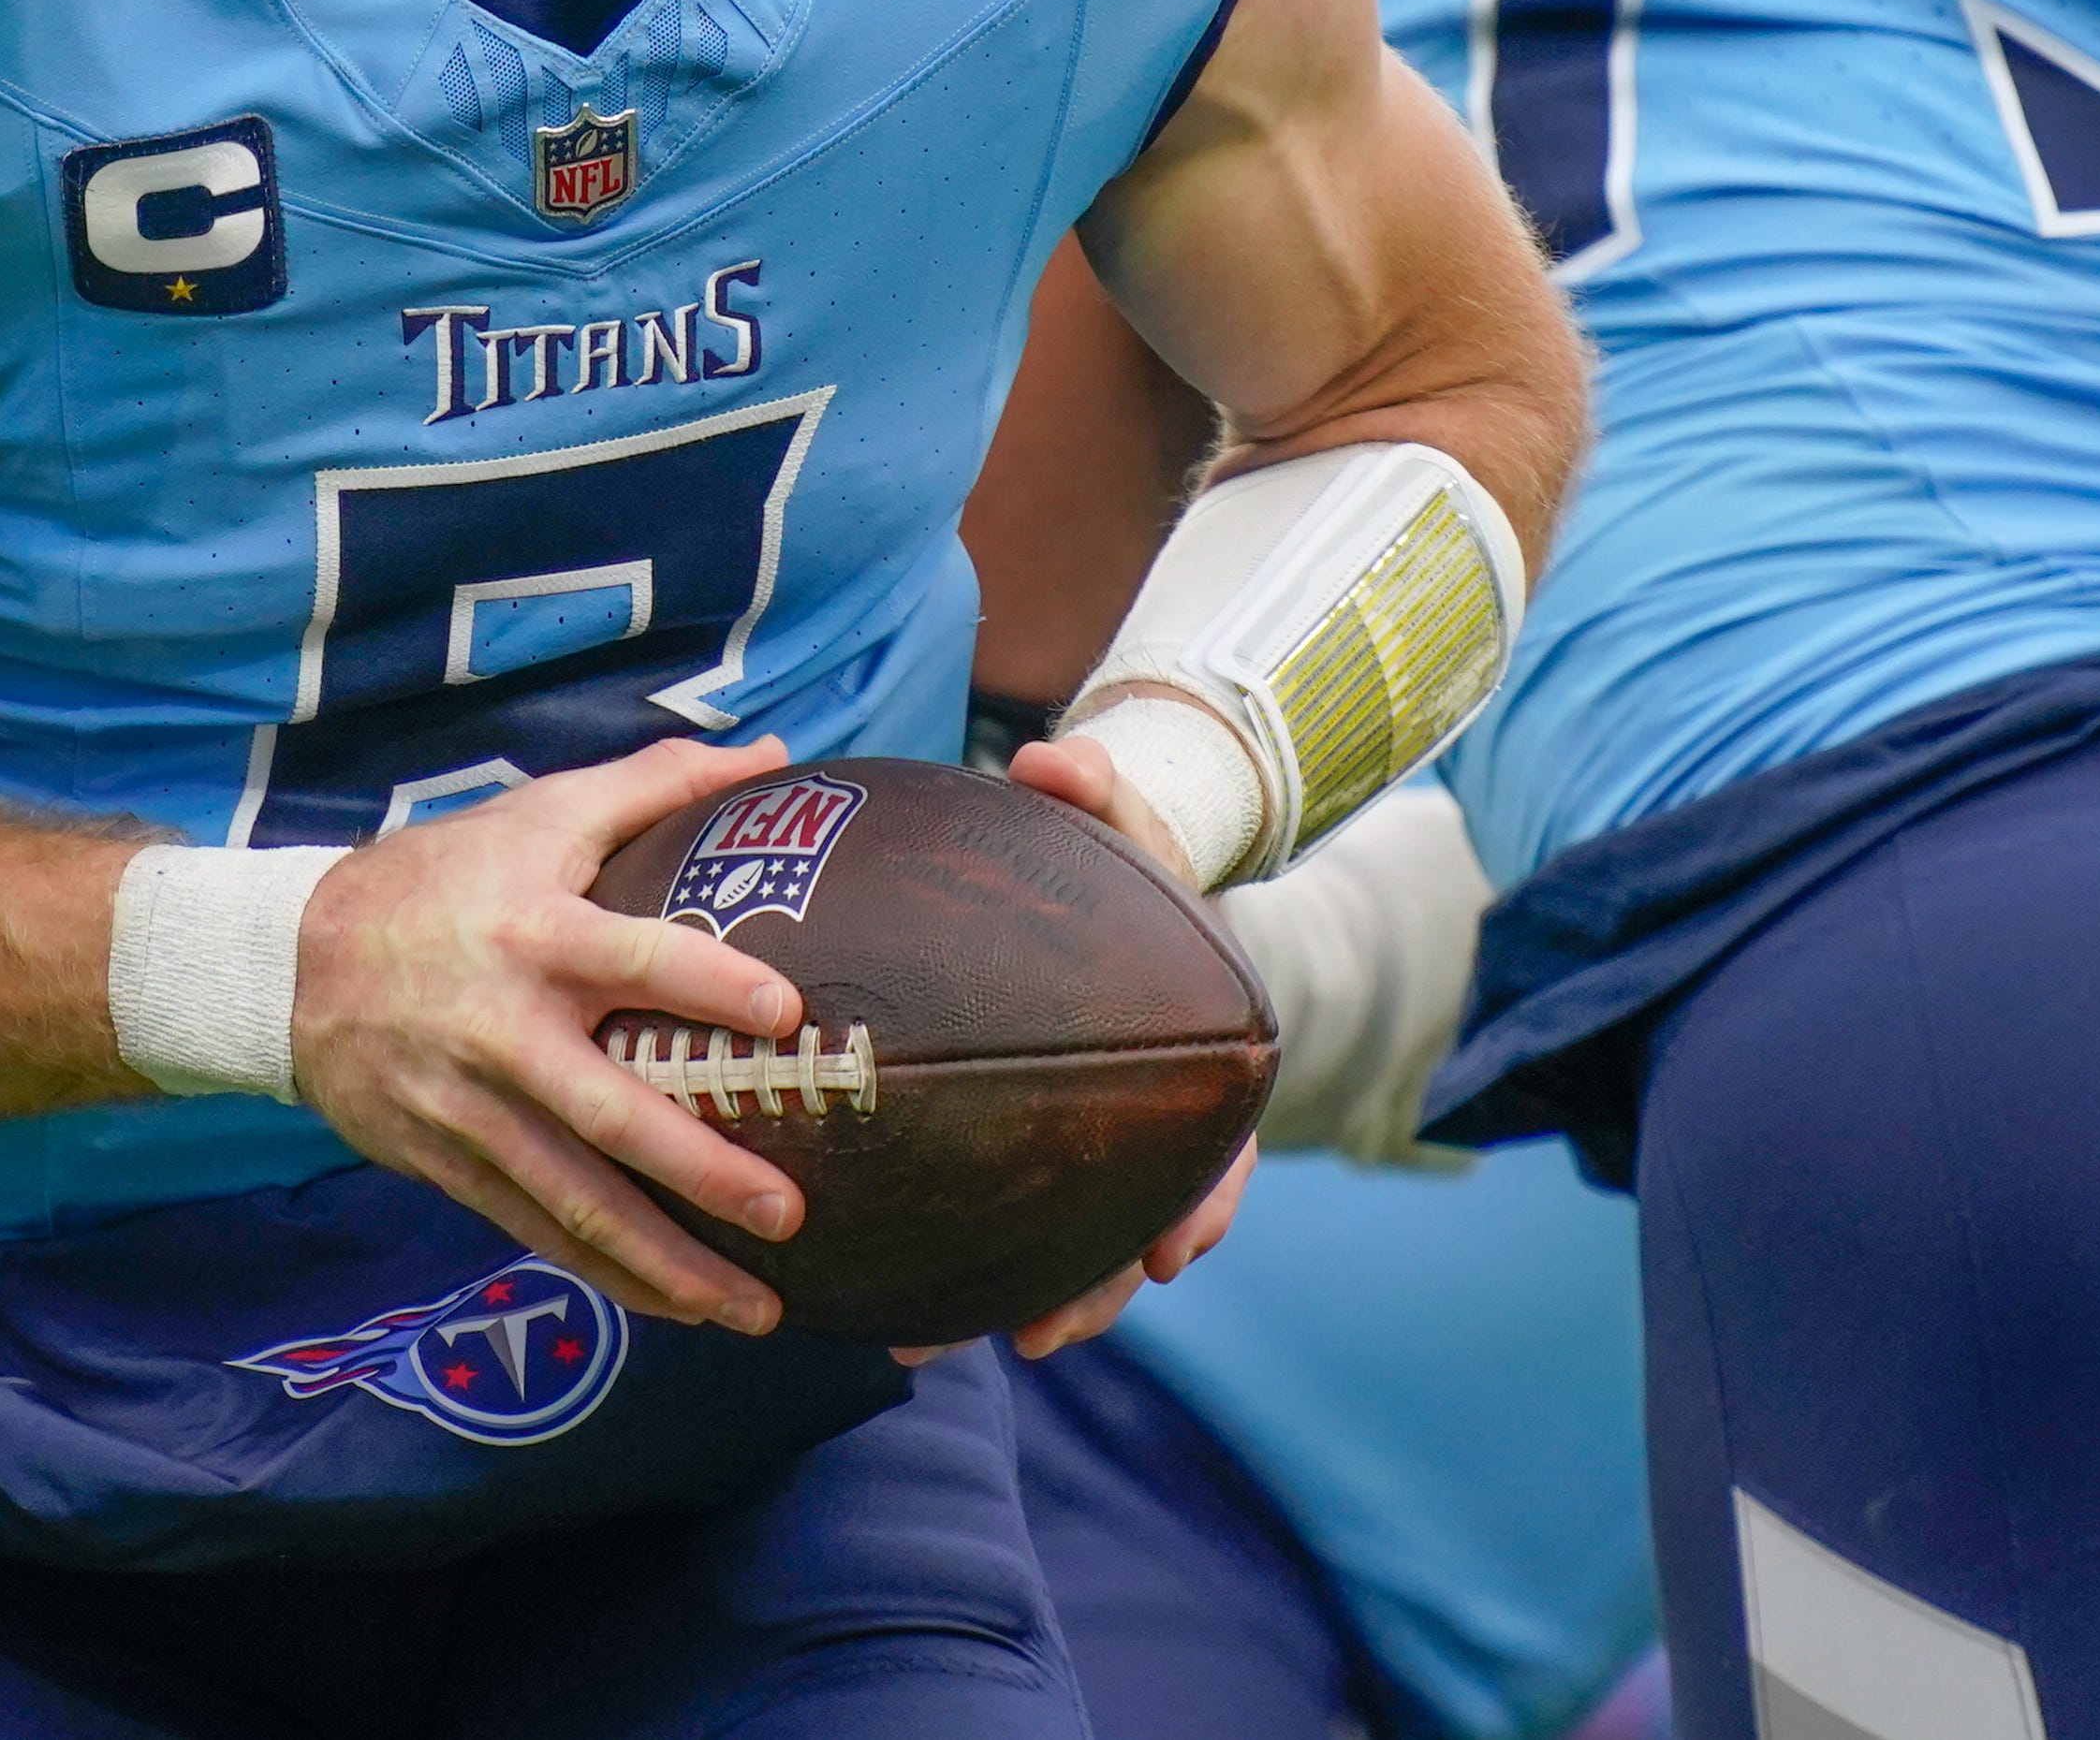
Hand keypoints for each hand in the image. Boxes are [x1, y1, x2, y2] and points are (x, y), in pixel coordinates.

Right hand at [291, 734, 816, 1334]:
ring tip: (755, 1308)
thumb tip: (776, 755)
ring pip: (576, 1201)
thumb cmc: (442, 879)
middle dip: (701, 1172)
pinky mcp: (449, 1165)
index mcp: (536, 934)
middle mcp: (506, 1032)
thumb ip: (657, 784)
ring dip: (667, 1262)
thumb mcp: (538, 813)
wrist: (293, 965)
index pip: (632, 957)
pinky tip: (676, 1306)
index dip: (707, 983)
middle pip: (611, 1114)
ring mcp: (474, 1111)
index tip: (786, 1014)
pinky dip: (607, 1275)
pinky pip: (536, 1231)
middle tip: (790, 1210)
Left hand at [956, 724, 1259, 1363]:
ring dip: (1005, 1299)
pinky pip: (1000, 1215)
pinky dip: (954, 1261)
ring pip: (1066, 1245)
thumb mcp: (1112, 813)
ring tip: (920, 1341)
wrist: (1097, 885)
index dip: (1202, 1206)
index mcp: (1194, 1060)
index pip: (1219, 1151)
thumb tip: (1049, 758)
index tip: (1168, 1256)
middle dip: (1089, 1288)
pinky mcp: (1026, 1146)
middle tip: (1032, 1335)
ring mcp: (1092, 1142)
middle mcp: (1148, 1117)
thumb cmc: (1111, 852)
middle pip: (1136, 1225)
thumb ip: (1088, 783)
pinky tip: (880, 1299)